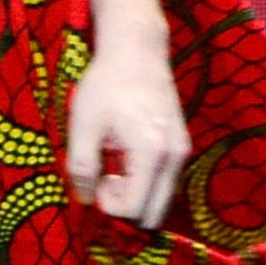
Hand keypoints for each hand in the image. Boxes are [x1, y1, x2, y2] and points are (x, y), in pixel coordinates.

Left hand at [65, 43, 188, 228]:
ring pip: (163, 201)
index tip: (96, 181)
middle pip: (156, 214)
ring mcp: (183, 152)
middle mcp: (175, 158)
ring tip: (114, 168)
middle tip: (105, 180)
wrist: (137, 50)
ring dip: (137, 196)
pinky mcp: (182, 146)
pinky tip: (126, 160)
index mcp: (152, 154)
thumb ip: (82, 166)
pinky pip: (166, 183)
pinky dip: (146, 183)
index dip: (110, 206)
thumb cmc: (107, 83)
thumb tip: (86, 200)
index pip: (135, 209)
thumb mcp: (84, 124)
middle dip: (127, 208)